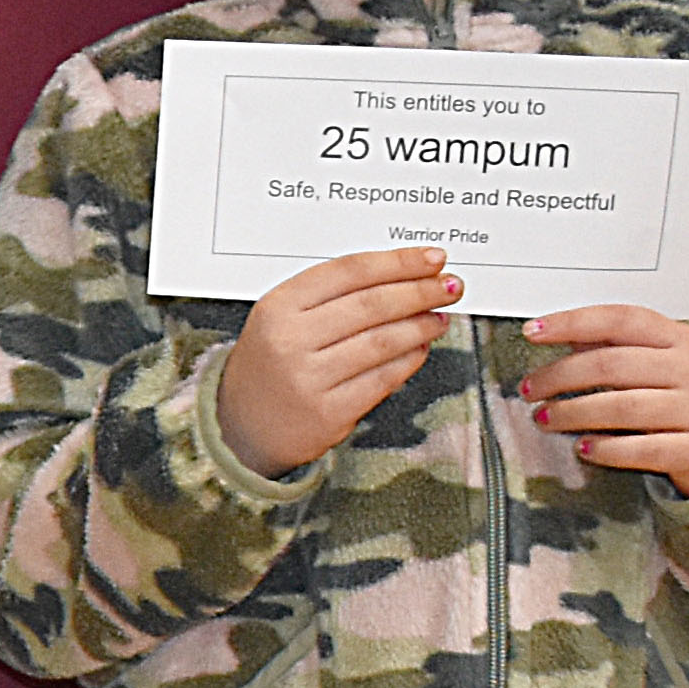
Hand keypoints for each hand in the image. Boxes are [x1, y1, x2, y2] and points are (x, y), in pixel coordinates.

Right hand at [215, 244, 457, 478]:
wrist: (239, 428)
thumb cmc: (269, 366)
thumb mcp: (282, 320)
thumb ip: (331, 296)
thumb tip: (403, 276)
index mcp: (277, 307)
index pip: (349, 272)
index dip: (398, 262)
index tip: (432, 258)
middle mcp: (290, 341)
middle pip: (371, 305)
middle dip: (420, 291)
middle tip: (449, 285)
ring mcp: (308, 379)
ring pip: (383, 341)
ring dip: (421, 324)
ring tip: (439, 316)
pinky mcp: (328, 413)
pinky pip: (383, 378)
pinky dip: (409, 359)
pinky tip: (420, 347)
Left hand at [522, 303, 688, 494]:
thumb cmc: (678, 396)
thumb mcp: (654, 362)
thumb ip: (611, 346)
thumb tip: (560, 333)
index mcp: (676, 339)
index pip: (620, 320)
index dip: (572, 322)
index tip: (532, 332)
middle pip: (612, 365)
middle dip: (559, 376)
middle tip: (528, 390)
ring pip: (623, 407)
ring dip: (572, 413)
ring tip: (543, 418)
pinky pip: (642, 448)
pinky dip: (606, 449)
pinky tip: (583, 448)